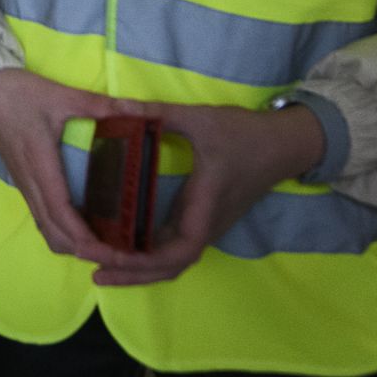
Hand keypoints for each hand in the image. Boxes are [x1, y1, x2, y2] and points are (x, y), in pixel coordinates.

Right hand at [0, 69, 129, 265]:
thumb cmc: (19, 94)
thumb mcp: (62, 96)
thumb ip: (102, 106)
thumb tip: (142, 111)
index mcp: (41, 165)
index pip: (62, 214)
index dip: (88, 239)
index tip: (116, 252)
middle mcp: (32, 184)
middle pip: (55, 234)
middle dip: (88, 252)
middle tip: (124, 255)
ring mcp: (26, 187)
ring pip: (48, 232)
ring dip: (76, 246)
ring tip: (109, 246)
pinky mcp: (25, 185)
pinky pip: (45, 221)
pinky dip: (66, 234)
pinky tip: (88, 229)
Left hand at [91, 101, 324, 286]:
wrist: (284, 144)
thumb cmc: (245, 134)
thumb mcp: (200, 119)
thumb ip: (157, 113)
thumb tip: (114, 104)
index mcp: (205, 206)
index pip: (179, 250)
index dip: (145, 260)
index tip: (111, 255)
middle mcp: (206, 224)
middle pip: (169, 265)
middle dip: (132, 272)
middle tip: (92, 269)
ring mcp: (205, 225)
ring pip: (172, 260)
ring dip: (139, 270)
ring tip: (101, 270)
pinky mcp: (202, 220)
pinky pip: (174, 247)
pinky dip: (149, 256)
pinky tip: (122, 251)